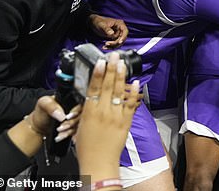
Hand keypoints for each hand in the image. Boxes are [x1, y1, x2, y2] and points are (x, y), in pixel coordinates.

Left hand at [7, 95, 78, 157]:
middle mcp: (75, 108)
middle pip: (82, 115)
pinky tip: (62, 136)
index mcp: (70, 99)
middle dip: (72, 123)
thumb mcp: (43, 104)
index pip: (81, 103)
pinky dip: (69, 135)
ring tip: (59, 133)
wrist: (37, 127)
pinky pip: (76, 131)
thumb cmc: (40, 113)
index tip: (68, 117)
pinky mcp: (74, 127)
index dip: (77, 111)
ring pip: (80, 124)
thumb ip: (51, 106)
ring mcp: (75, 118)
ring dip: (70, 130)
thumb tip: (62, 116)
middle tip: (61, 127)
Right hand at [75, 52, 140, 176]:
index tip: (100, 61)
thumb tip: (92, 96)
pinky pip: (131, 104)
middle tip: (113, 56)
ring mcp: (115, 116)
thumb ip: (88, 109)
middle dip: (111, 68)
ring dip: (121, 76)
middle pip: (107, 85)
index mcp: (89, 112)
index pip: (93, 88)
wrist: (98, 162)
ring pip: (119, 92)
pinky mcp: (125, 122)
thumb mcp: (82, 125)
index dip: (97, 73)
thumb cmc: (87, 146)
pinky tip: (136, 83)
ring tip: (123, 63)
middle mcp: (102, 111)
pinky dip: (134, 93)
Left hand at [89, 14, 127, 48]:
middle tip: (107, 43)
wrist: (94, 22)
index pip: (125, 31)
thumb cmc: (98, 21)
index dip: (123, 37)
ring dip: (112, 46)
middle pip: (122, 38)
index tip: (119, 42)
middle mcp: (120, 29)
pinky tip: (105, 47)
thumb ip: (107, 29)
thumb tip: (111, 33)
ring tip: (105, 46)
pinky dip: (110, 46)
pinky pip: (114, 43)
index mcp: (119, 24)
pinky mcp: (114, 37)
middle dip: (115, 43)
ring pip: (118, 42)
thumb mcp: (102, 24)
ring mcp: (117, 33)